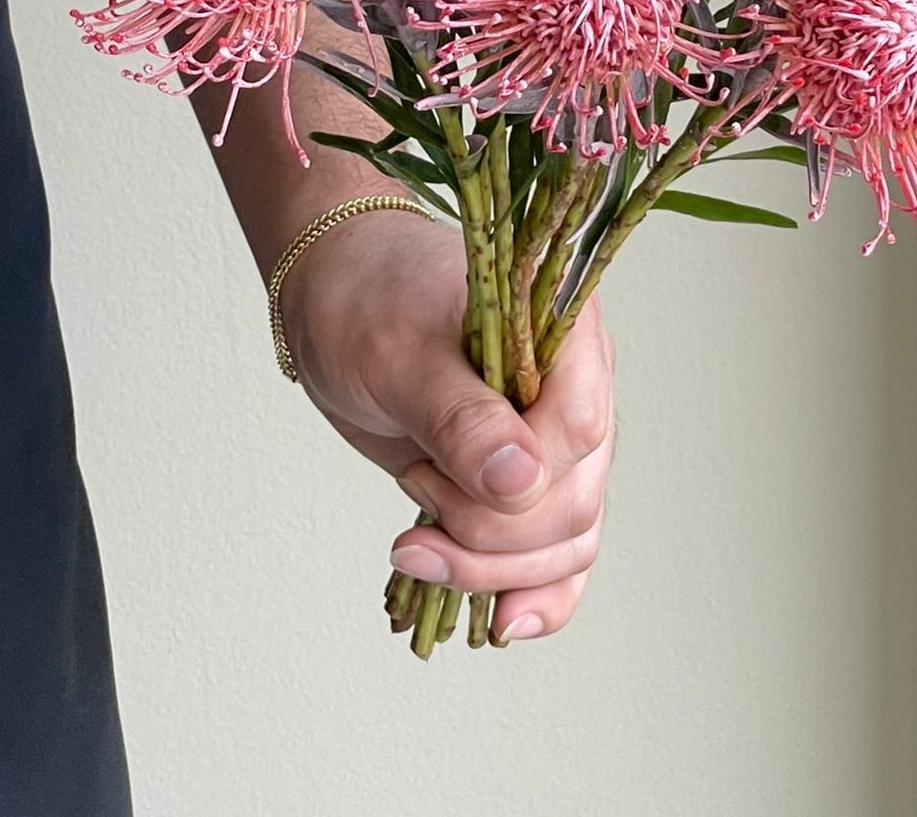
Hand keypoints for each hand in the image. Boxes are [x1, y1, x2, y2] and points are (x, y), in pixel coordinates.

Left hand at [275, 203, 615, 642]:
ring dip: (492, 569)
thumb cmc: (366, 300)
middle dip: (490, 536)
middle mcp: (575, 389)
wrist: (336, 294)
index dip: (519, 483)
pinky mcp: (523, 483)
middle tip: (411, 502)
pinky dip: (534, 594)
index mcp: (566, 333)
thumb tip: (522, 482)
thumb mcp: (401, 351)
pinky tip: (501, 623)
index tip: (431, 475)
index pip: (580, 430)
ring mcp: (553, 440)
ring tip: (412, 550)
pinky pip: (556, 555)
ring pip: (568, 541)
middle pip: (575, 501)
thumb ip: (461, 417)